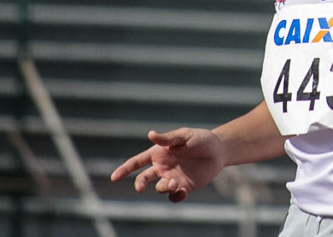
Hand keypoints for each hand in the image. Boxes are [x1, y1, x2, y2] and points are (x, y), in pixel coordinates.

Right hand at [110, 128, 225, 202]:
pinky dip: (175, 196)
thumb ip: (168, 138)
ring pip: (159, 188)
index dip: (124, 169)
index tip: (114, 177)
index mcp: (158, 153)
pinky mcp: (184, 187)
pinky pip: (174, 197)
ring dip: (163, 187)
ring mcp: (172, 178)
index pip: (137, 162)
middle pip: (143, 178)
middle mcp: (162, 167)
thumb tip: (150, 134)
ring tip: (173, 182)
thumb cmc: (200, 139)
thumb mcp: (185, 135)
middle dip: (139, 184)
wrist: (218, 150)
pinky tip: (181, 191)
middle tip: (140, 187)